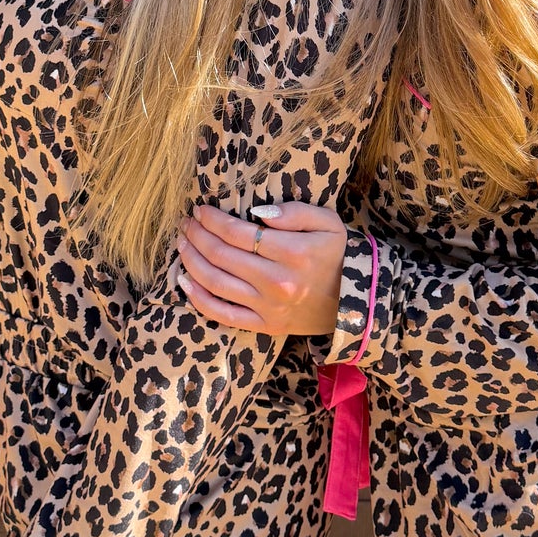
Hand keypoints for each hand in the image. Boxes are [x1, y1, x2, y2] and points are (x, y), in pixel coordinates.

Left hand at [177, 201, 347, 335]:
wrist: (355, 301)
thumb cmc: (338, 255)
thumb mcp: (328, 223)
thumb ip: (294, 212)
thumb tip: (256, 213)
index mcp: (292, 253)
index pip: (238, 232)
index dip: (212, 219)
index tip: (200, 210)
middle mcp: (277, 282)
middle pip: (221, 255)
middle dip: (197, 235)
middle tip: (186, 223)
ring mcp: (268, 307)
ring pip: (215, 282)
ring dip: (191, 260)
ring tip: (182, 244)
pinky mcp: (265, 326)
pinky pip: (222, 314)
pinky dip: (198, 298)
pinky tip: (184, 281)